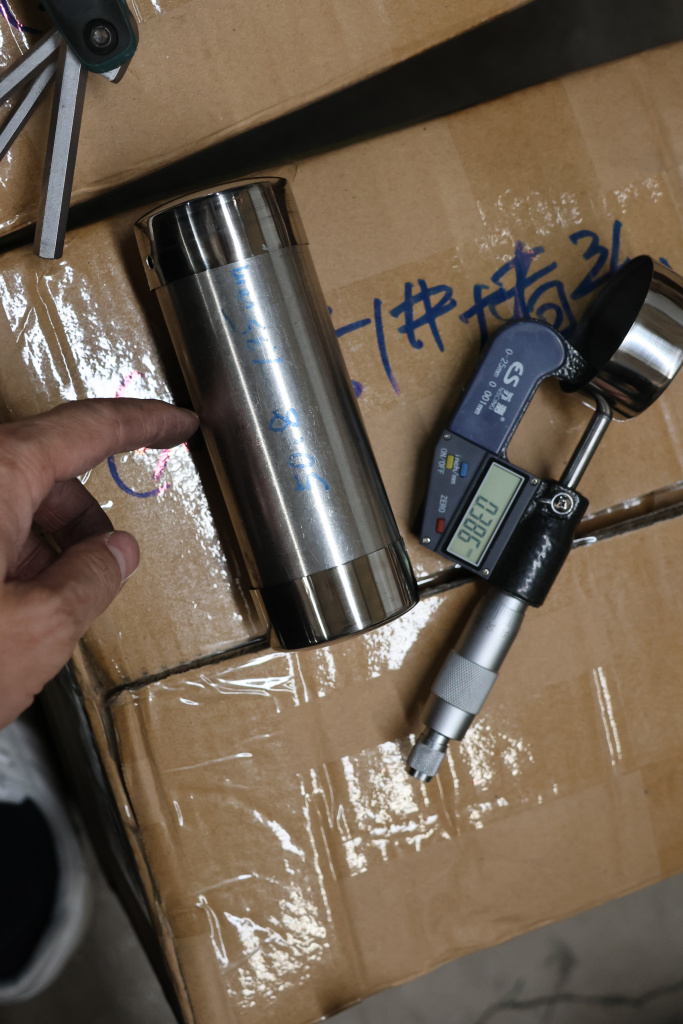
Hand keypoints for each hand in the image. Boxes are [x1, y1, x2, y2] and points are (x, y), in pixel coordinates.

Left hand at [0, 398, 198, 727]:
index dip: (143, 424)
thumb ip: (92, 579)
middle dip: (81, 516)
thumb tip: (117, 551)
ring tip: (45, 609)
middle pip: (41, 469)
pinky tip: (4, 610)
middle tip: (106, 570)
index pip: (87, 428)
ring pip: (4, 500)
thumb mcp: (37, 629)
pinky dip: (3, 556)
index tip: (178, 424)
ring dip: (39, 543)